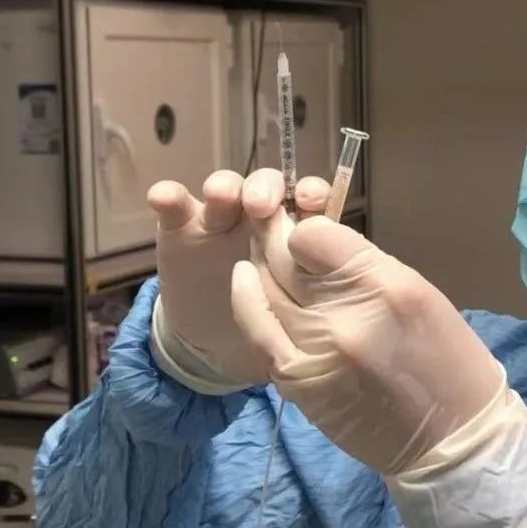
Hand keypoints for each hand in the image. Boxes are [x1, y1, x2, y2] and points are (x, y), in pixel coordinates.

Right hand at [147, 170, 329, 392]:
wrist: (219, 341)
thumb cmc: (276, 316)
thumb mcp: (302, 309)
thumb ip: (323, 291)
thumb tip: (362, 285)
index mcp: (296, 230)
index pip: (307, 199)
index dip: (311, 193)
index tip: (312, 200)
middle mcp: (259, 216)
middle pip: (266, 186)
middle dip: (266, 188)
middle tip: (263, 205)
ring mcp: (219, 219)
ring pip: (225, 189)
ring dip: (224, 186)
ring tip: (223, 195)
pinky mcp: (180, 230)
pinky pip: (175, 207)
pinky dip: (168, 197)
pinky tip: (164, 197)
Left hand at [230, 198, 526, 527]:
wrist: (451, 440)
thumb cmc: (449, 360)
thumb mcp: (422, 295)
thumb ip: (368, 268)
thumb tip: (322, 246)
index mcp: (386, 287)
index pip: (314, 236)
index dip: (308, 229)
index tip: (313, 235)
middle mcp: (344, 316)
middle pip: (282, 259)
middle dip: (274, 237)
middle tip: (273, 226)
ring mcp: (314, 353)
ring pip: (263, 291)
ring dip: (259, 267)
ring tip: (261, 255)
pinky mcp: (296, 384)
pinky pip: (257, 332)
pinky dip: (248, 303)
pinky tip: (245, 283)